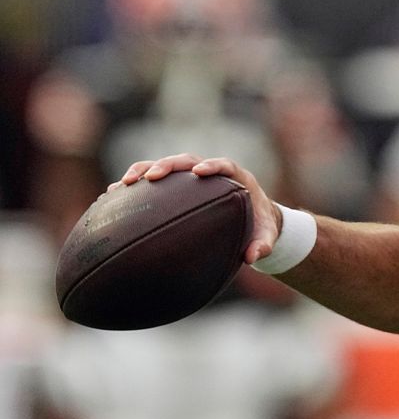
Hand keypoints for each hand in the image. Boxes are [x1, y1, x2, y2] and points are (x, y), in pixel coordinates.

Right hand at [112, 154, 282, 265]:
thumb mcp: (265, 237)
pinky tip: (112, 197)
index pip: (224, 165)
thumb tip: (252, 257)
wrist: (252, 220)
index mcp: (237, 179)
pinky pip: (154, 183)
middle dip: (168, 165)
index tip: (200, 171)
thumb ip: (262, 245)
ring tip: (124, 184)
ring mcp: (191, 178)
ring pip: (166, 167)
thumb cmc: (259, 226)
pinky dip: (136, 186)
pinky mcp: (177, 187)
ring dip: (144, 171)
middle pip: (187, 160)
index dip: (212, 165)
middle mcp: (211, 172)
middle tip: (152, 176)